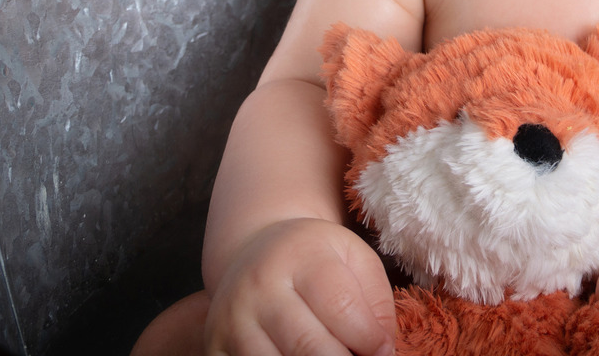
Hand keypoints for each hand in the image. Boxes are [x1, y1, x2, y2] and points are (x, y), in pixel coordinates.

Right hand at [205, 218, 396, 355]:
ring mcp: (232, 321)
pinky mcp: (215, 348)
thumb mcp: (353, 259)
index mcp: (299, 257)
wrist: (256, 252)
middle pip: (308, 345)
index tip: (382, 350)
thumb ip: (376, 302)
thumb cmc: (315, 259)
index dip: (369, 338)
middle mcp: (259, 288)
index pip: (340, 307)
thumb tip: (384, 351)